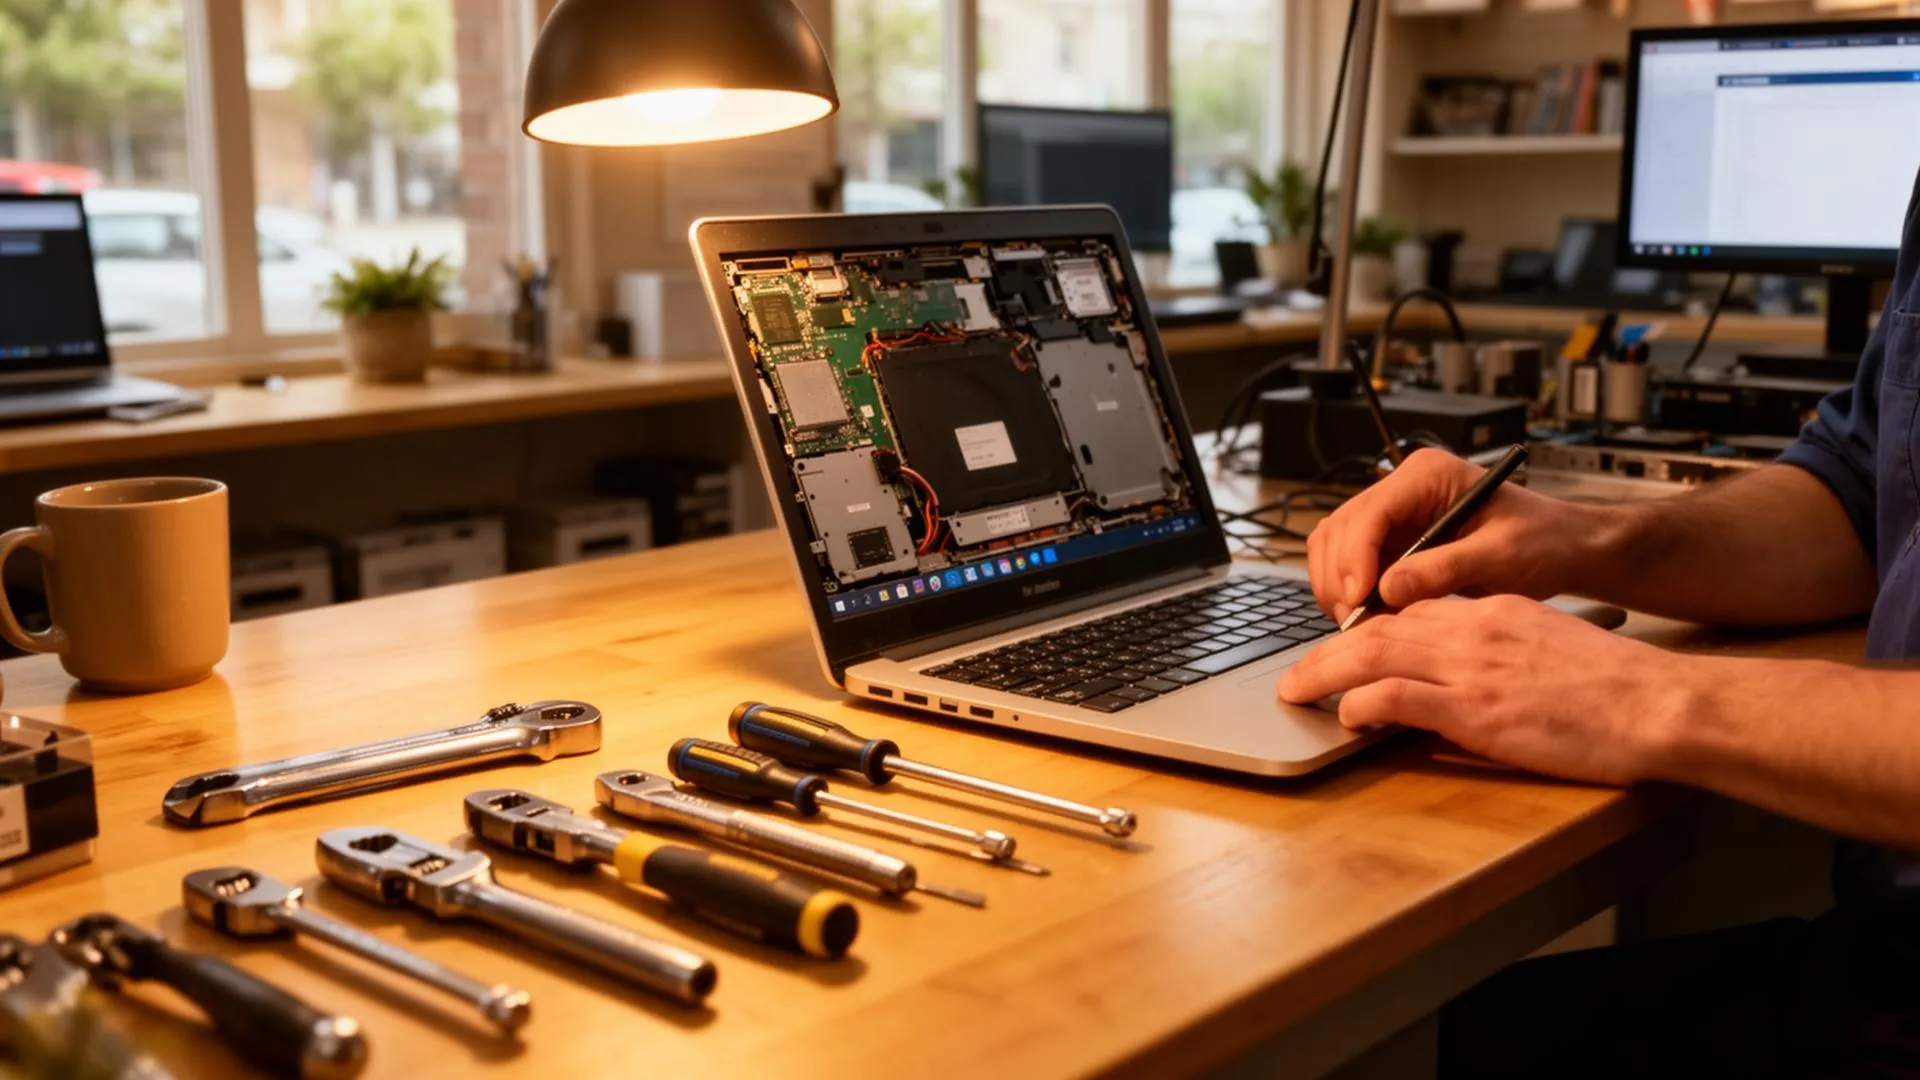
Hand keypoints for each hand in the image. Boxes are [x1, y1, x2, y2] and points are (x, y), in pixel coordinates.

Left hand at [1276, 596, 1692, 785]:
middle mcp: (1474, 629)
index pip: (1412, 610)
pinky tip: (1346, 716)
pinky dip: (1363, 703)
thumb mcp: (1550, 647)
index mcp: (1493, 611)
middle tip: (1296, 673)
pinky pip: (1398, 696)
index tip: (1341, 648)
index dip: (1367, 629)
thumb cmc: (1618, 688)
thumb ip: (1502, 652)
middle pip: (1379, 628)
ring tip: (1296, 692)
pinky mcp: (1476, 709)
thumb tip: (1468, 678)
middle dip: (1328, 650)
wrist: (1658, 703)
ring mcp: (1472, 667)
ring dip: (1324, 673)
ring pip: (1373, 654)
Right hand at [1304, 449, 1621, 621]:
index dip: (1356, 557)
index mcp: (1428, 476)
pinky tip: (1371, 617)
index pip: (1370, 512)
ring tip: (1363, 623)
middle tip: (1356, 621)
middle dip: (1341, 577)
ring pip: (1336, 547)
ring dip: (1340, 587)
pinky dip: (1352, 593)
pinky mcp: (1392, 542)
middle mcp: (1402, 490)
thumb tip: (1389, 588)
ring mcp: (1394, 515)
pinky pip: (1352, 566)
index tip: (1360, 597)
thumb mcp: (1502, 555)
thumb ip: (1446, 568)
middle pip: (1341, 529)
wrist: (1561, 548)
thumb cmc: (1543, 541)